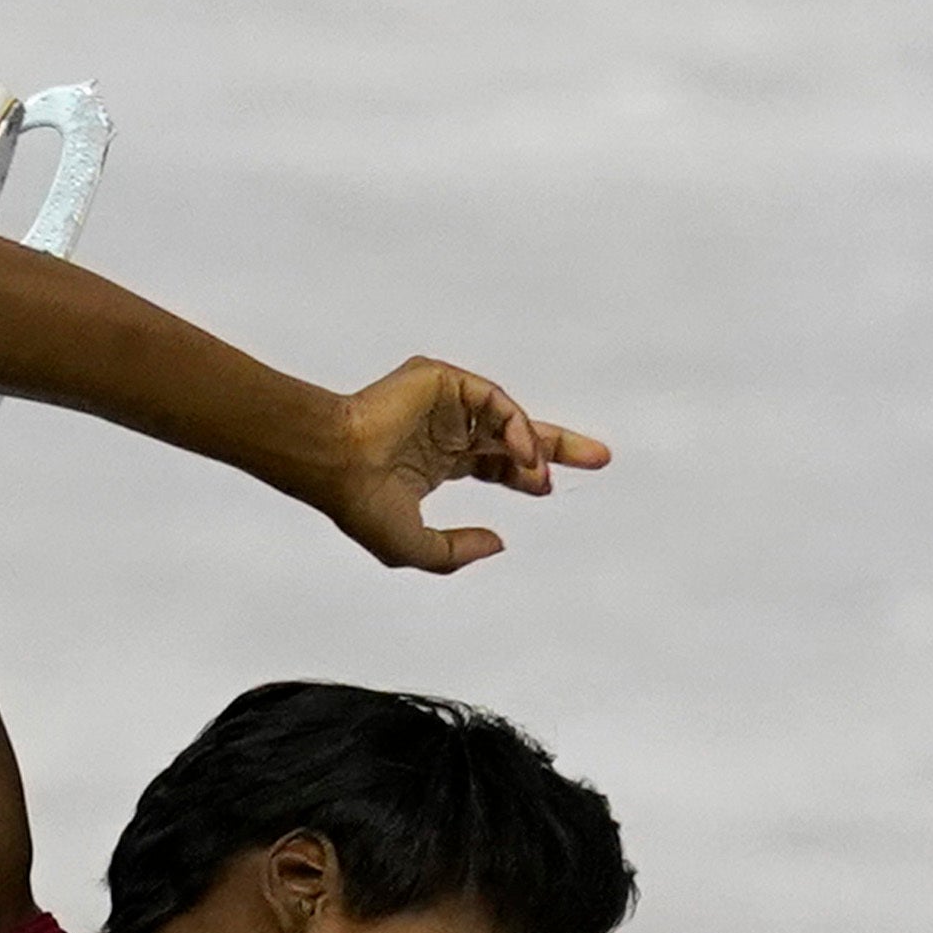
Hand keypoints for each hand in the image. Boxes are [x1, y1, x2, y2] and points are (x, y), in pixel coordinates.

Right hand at [291, 357, 607, 573]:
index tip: (547, 490)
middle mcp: (444, 430)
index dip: (525, 475)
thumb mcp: (415, 546)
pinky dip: (513, 425)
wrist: (332, 462)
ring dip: (533, 446)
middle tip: (600, 457)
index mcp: (436, 462)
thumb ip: (457, 552)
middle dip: (557, 447)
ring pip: (507, 417)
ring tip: (543, 475)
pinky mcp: (442, 380)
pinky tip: (522, 453)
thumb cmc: (358, 503)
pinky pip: (494, 401)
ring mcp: (444, 403)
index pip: (496, 464)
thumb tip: (500, 543)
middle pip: (513, 436)